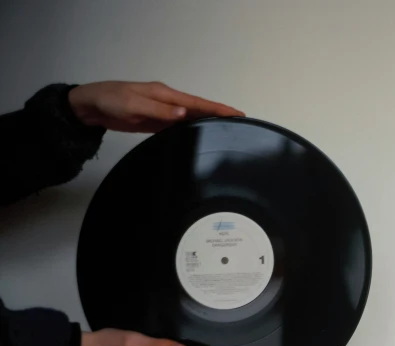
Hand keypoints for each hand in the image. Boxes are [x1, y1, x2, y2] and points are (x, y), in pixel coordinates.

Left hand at [68, 80, 243, 132]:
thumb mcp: (133, 105)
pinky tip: (200, 136)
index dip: (218, 108)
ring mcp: (162, 113)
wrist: (89, 107)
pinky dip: (191, 130)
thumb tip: (185, 113)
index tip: (237, 113)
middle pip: (198, 110)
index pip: (197, 102)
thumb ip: (159, 111)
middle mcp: (167, 102)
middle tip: (239, 122)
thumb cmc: (110, 100)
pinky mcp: (155, 123)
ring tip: (226, 130)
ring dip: (207, 123)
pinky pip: (178, 127)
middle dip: (218, 115)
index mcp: (165, 95)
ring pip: (190, 119)